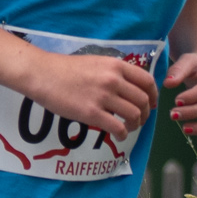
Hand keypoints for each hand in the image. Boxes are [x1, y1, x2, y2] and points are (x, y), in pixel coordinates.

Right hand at [21, 49, 157, 138]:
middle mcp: (113, 80)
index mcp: (116, 66)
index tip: (151, 103)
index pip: (147, 81)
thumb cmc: (65, 69)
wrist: (42, 74)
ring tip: (129, 127)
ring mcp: (103, 97)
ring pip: (134, 115)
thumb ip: (114, 72)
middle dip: (145, 113)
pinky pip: (118, 128)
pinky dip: (123, 134)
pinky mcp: (92, 113)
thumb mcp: (96, 62)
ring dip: (135, 124)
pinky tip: (119, 135)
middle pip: (143, 100)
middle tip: (139, 119)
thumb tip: (129, 86)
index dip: (153, 95)